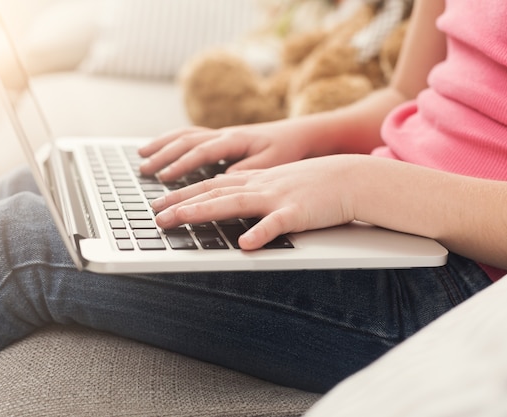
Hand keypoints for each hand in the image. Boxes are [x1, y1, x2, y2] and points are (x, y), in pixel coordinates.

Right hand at [138, 121, 311, 181]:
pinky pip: (190, 136)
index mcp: (235, 139)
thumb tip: (222, 180)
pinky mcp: (221, 138)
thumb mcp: (273, 163)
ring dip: (162, 145)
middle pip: (186, 141)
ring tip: (141, 156)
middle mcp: (224, 133)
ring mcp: (221, 133)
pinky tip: (161, 150)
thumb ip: (248, 171)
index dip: (183, 164)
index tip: (165, 177)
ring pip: (185, 135)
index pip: (203, 150)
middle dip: (163, 155)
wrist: (300, 134)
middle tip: (144, 171)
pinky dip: (172, 142)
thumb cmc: (288, 150)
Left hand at [151, 155, 357, 249]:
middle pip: (214, 192)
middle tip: (154, 215)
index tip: (160, 202)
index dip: (184, 193)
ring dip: (203, 211)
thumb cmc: (315, 185)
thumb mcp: (279, 185)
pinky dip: (261, 233)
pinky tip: (245, 244)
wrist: (351, 177)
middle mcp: (260, 186)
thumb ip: (255, 195)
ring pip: (235, 203)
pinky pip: (277, 224)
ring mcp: (278, 197)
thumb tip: (231, 207)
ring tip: (178, 220)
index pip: (212, 185)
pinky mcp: (298, 212)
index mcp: (256, 181)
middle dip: (181, 203)